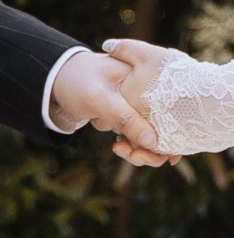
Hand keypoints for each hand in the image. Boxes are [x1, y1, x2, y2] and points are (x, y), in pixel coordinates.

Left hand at [50, 50, 172, 164]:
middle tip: (132, 155)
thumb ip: (125, 119)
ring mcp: (138, 106)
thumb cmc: (77, 82)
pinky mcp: (129, 115)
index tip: (167, 158)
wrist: (57, 79)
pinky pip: (138, 136)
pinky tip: (119, 147)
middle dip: (151, 149)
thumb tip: (153, 142)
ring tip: (119, 149)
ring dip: (139, 150)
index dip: (172, 139)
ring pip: (150, 136)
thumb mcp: (100, 99)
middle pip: (163, 129)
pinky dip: (132, 146)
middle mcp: (147, 95)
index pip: (169, 115)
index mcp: (146, 83)